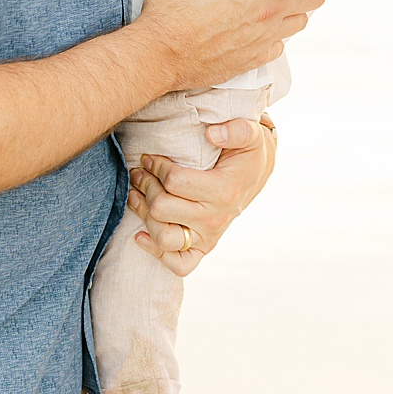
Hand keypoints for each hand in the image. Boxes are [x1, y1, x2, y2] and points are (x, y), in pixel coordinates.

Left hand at [126, 115, 276, 275]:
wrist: (256, 173)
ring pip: (163, 237)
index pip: (174, 181)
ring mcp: (209, 237)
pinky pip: (178, 264)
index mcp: (224, 190)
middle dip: (145, 186)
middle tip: (140, 171)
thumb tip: (212, 133)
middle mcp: (215, 218)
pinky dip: (156, 252)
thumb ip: (236, 129)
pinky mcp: (203, 248)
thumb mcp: (248, 132)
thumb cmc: (246, 151)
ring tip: (136, 194)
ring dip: (143, 214)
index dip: (156, 166)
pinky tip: (141, 233)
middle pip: (161, 208)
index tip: (150, 157)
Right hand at [137, 0, 324, 90]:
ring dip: (294, 10)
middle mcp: (267, 10)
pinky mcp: (255, 59)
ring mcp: (264, 37)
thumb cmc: (171, 4)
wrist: (160, 52)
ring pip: (301, 21)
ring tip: (279, 2)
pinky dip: (275, 36)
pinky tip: (260, 28)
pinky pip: (280, 46)